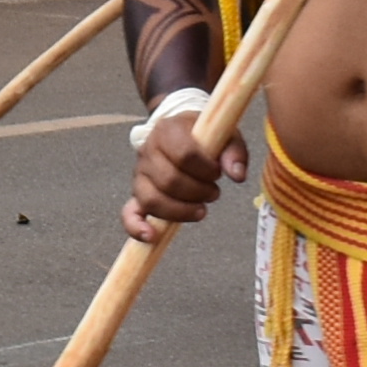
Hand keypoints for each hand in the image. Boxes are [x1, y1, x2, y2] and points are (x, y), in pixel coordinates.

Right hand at [121, 97, 240, 243]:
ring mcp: (139, 174)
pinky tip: (151, 236)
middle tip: (214, 192)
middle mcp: (148, 151)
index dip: (205, 169)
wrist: (180, 134)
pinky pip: (129, 213)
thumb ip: (234, 152)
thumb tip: (237, 175)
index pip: (184, 154)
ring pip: (152, 199)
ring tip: (200, 209)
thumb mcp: (225, 135)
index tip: (218, 173)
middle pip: (169, 180)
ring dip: (180, 211)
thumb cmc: (204, 138)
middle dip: (197, 192)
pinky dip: (137, 226)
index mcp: (168, 130)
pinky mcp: (137, 195)